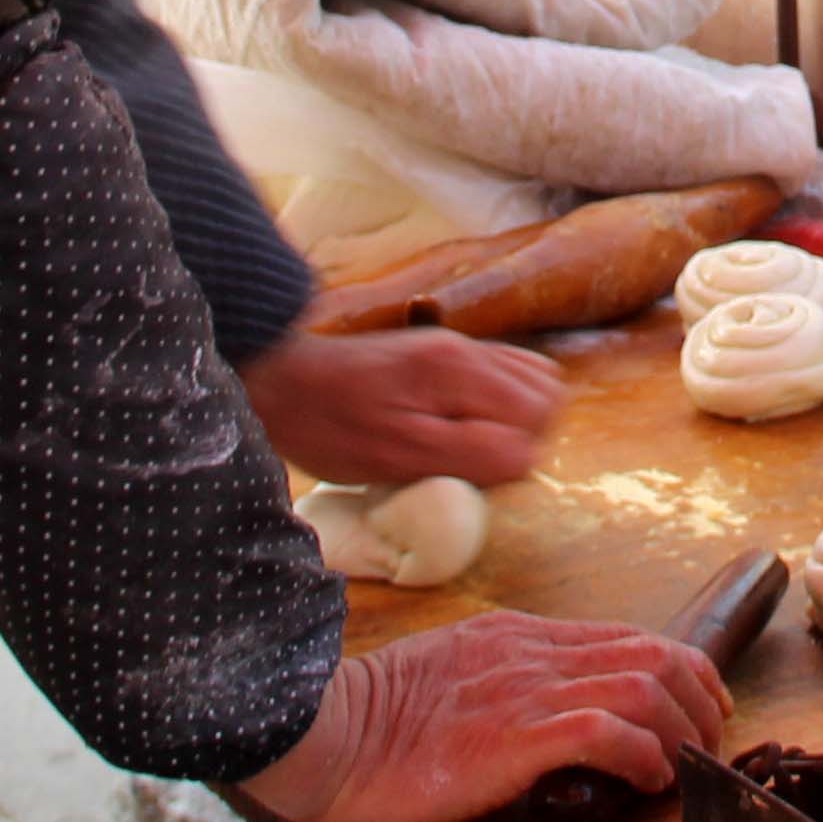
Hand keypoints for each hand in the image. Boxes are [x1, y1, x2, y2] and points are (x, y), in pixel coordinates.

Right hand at [240, 610, 729, 821]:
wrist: (315, 737)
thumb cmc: (365, 729)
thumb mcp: (446, 685)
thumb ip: (501, 688)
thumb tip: (553, 720)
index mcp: (513, 638)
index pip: (625, 639)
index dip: (681, 674)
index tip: (699, 713)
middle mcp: (529, 654)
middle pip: (654, 654)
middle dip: (700, 700)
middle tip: (708, 747)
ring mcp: (523, 690)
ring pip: (645, 686)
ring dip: (683, 732)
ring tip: (687, 769)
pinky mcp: (513, 736)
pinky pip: (607, 732)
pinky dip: (644, 757)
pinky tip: (647, 782)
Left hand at [247, 325, 560, 487]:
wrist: (278, 382)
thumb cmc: (330, 428)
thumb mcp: (397, 456)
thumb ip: (470, 454)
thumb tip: (529, 459)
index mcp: (460, 373)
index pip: (541, 411)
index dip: (520, 452)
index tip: (480, 473)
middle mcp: (466, 350)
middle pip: (545, 391)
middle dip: (525, 434)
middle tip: (478, 462)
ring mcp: (454, 348)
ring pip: (527, 380)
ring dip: (512, 420)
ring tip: (470, 447)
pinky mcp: (439, 354)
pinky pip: (498, 374)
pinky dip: (494, 405)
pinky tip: (461, 426)